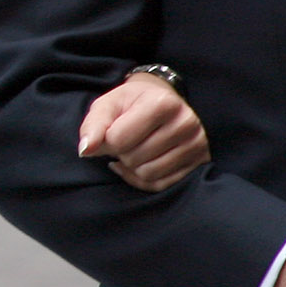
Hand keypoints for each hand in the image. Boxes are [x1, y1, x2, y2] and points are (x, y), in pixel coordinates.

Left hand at [79, 72, 205, 189]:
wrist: (162, 101)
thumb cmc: (131, 104)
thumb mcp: (108, 105)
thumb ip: (93, 126)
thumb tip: (85, 150)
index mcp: (162, 103)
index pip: (119, 139)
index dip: (107, 140)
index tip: (111, 131)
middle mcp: (185, 122)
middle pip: (134, 159)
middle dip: (121, 154)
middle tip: (126, 141)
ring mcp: (196, 144)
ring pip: (148, 174)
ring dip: (132, 168)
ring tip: (134, 151)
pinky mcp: (199, 161)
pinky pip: (161, 185)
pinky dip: (143, 180)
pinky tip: (139, 165)